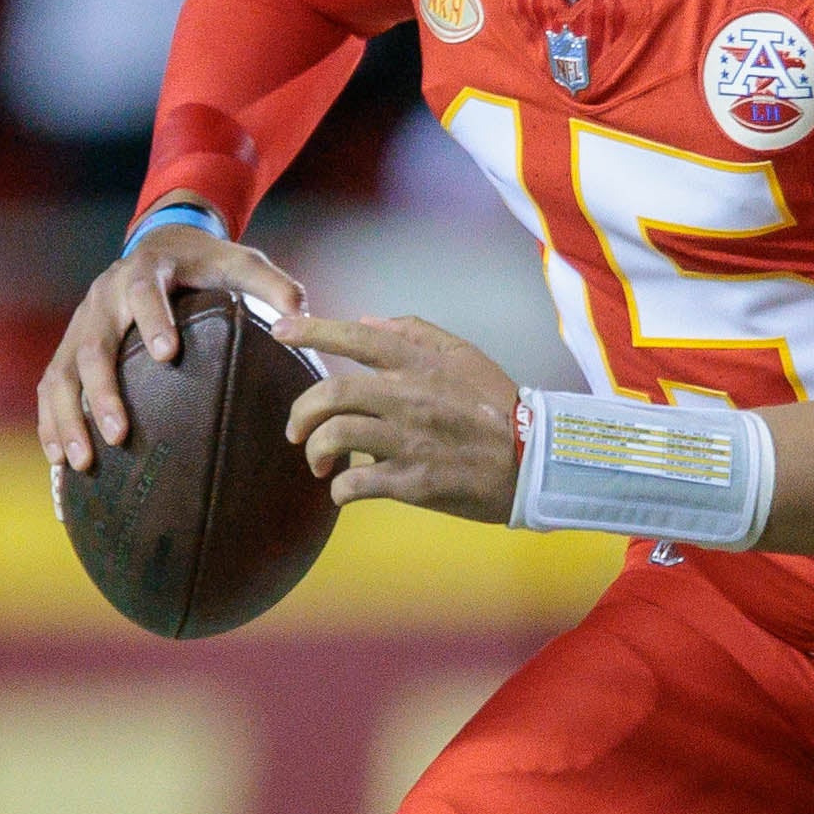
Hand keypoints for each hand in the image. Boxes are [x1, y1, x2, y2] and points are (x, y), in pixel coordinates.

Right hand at [36, 221, 308, 472]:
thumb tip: (303, 318)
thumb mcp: (241, 262)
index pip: (145, 292)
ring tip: (81, 464)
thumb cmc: (206, 263)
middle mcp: (104, 298)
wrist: (158, 243)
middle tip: (119, 435)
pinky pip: (50, 388)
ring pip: (62, 373)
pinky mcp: (68, 348)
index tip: (168, 354)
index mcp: (145, 271)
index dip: (154, 320)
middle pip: (93, 345)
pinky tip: (61, 465)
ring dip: (67, 419)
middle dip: (102, 392)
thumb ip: (273, 285)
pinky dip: (51, 425)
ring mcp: (80, 325)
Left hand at [285, 314, 522, 516]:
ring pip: (337, 436)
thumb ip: (415, 333)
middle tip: (295, 430)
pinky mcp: (414, 481)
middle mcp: (410, 397)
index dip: (311, 330)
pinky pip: (356, 484)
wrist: (533, 460)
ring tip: (319, 464)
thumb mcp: (464, 355)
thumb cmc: (498, 407)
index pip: (356, 337)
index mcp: (420, 364)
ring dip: (315, 452)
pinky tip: (343, 491)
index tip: (279, 330)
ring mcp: (410, 440)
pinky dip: (339, 490)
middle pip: (332, 392)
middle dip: (301, 412)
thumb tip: (367, 322)